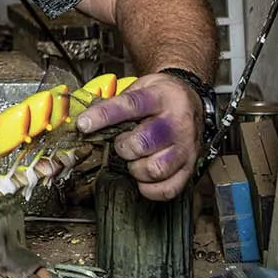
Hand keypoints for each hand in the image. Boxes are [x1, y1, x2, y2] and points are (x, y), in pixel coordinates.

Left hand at [75, 72, 202, 201]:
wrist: (194, 99)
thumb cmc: (160, 97)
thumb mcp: (140, 87)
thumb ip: (116, 103)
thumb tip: (85, 121)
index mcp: (160, 98)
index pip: (129, 106)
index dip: (103, 116)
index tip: (83, 125)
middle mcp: (176, 123)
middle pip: (143, 143)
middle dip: (123, 148)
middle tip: (121, 145)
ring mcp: (186, 147)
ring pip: (156, 169)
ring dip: (136, 170)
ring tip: (133, 161)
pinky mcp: (190, 166)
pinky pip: (169, 188)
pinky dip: (150, 189)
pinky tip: (142, 179)